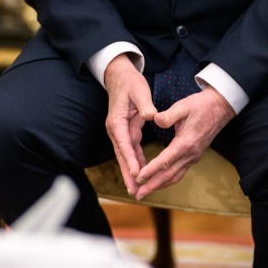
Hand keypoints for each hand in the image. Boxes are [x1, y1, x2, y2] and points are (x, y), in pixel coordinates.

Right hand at [104, 55, 151, 193]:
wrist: (119, 76)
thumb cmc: (130, 82)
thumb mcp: (139, 91)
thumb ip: (145, 104)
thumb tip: (153, 116)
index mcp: (117, 121)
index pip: (124, 143)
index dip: (130, 160)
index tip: (137, 174)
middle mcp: (115, 129)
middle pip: (122, 155)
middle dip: (128, 174)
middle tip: (134, 191)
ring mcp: (120, 131)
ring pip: (126, 155)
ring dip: (131, 172)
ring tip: (137, 189)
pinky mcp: (126, 131)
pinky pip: (131, 150)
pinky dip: (135, 162)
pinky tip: (141, 173)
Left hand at [132, 86, 233, 199]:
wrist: (219, 108)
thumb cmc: (200, 105)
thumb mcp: (183, 106)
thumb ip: (168, 115)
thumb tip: (155, 120)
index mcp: (186, 143)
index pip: (165, 161)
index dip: (150, 171)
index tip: (138, 178)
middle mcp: (190, 154)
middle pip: (169, 175)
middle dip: (152, 186)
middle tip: (137, 194)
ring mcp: (193, 157)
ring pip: (174, 177)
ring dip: (159, 186)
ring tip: (144, 192)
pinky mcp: (193, 156)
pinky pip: (179, 172)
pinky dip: (167, 180)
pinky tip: (158, 182)